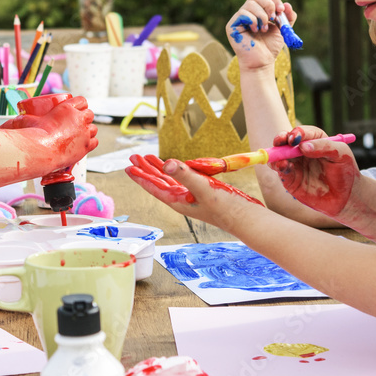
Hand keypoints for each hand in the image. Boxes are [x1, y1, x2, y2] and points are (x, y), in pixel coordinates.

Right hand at [1, 94, 98, 172]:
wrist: (41, 151)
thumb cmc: (33, 135)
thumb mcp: (28, 120)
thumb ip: (24, 118)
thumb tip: (16, 119)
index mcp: (67, 108)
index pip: (82, 100)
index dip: (80, 104)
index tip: (76, 109)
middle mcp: (79, 118)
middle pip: (90, 114)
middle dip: (85, 117)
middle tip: (77, 123)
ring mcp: (84, 133)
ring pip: (94, 128)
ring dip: (88, 130)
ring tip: (80, 134)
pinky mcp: (86, 146)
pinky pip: (95, 141)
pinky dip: (90, 142)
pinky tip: (84, 144)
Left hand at [125, 154, 262, 228]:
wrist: (247, 219)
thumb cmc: (227, 208)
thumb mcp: (203, 188)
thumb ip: (185, 174)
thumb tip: (166, 163)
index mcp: (178, 201)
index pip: (154, 187)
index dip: (141, 177)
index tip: (128, 167)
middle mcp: (183, 199)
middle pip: (159, 182)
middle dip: (146, 169)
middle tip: (134, 157)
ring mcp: (193, 196)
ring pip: (170, 180)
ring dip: (159, 169)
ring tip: (148, 158)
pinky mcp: (203, 193)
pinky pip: (184, 180)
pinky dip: (176, 172)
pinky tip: (174, 166)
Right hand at [226, 0, 296, 70]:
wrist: (262, 61)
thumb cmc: (270, 47)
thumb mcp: (283, 29)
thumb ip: (287, 17)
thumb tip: (287, 4)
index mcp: (257, 12)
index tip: (282, 9)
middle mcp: (247, 13)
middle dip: (268, 4)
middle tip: (274, 17)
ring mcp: (238, 19)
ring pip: (250, 4)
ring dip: (262, 16)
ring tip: (263, 29)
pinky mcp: (231, 26)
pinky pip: (243, 13)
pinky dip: (253, 21)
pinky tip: (255, 31)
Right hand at [270, 127, 359, 218]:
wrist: (346, 197)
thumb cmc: (346, 171)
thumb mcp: (341, 154)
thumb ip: (324, 147)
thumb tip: (302, 146)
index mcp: (314, 140)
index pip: (302, 132)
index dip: (297, 133)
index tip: (295, 139)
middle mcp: (301, 150)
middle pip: (285, 140)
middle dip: (280, 139)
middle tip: (280, 142)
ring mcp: (294, 164)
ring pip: (279, 155)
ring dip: (276, 155)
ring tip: (283, 161)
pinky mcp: (290, 178)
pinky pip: (280, 170)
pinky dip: (278, 167)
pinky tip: (284, 167)